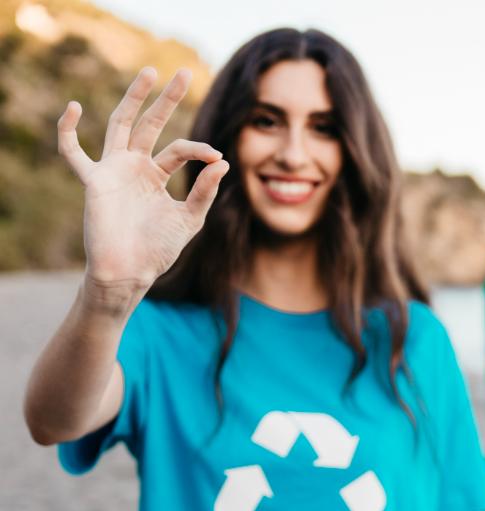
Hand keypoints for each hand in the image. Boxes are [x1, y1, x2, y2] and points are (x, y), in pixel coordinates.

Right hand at [57, 67, 228, 289]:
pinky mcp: (94, 181)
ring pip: (120, 125)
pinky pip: (73, 153)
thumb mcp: (190, 218)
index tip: (216, 155)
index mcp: (157, 174)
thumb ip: (206, 191)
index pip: (180, 149)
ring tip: (150, 72)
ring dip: (134, 99)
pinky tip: (73, 107)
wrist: (131, 272)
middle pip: (150, 123)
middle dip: (165, 99)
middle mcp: (135, 167)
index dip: (200, 149)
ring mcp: (114, 171)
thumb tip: (224, 161)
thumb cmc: (159, 249)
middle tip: (182, 72)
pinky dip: (68, 131)